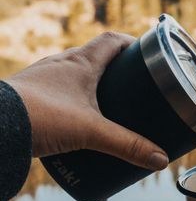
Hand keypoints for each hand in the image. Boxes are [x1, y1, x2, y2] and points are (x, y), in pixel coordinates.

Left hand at [6, 32, 167, 169]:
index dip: (132, 44)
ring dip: (92, 85)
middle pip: (95, 57)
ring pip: (74, 74)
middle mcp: (60, 64)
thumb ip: (127, 146)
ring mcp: (42, 78)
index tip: (147, 55)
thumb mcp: (91, 133)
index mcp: (80, 63)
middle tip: (131, 88)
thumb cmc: (40, 117)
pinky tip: (74, 119)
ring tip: (106, 106)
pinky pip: (57, 90)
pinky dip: (71, 100)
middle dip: (115, 70)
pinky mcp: (29, 94)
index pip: (112, 40)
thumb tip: (160, 160)